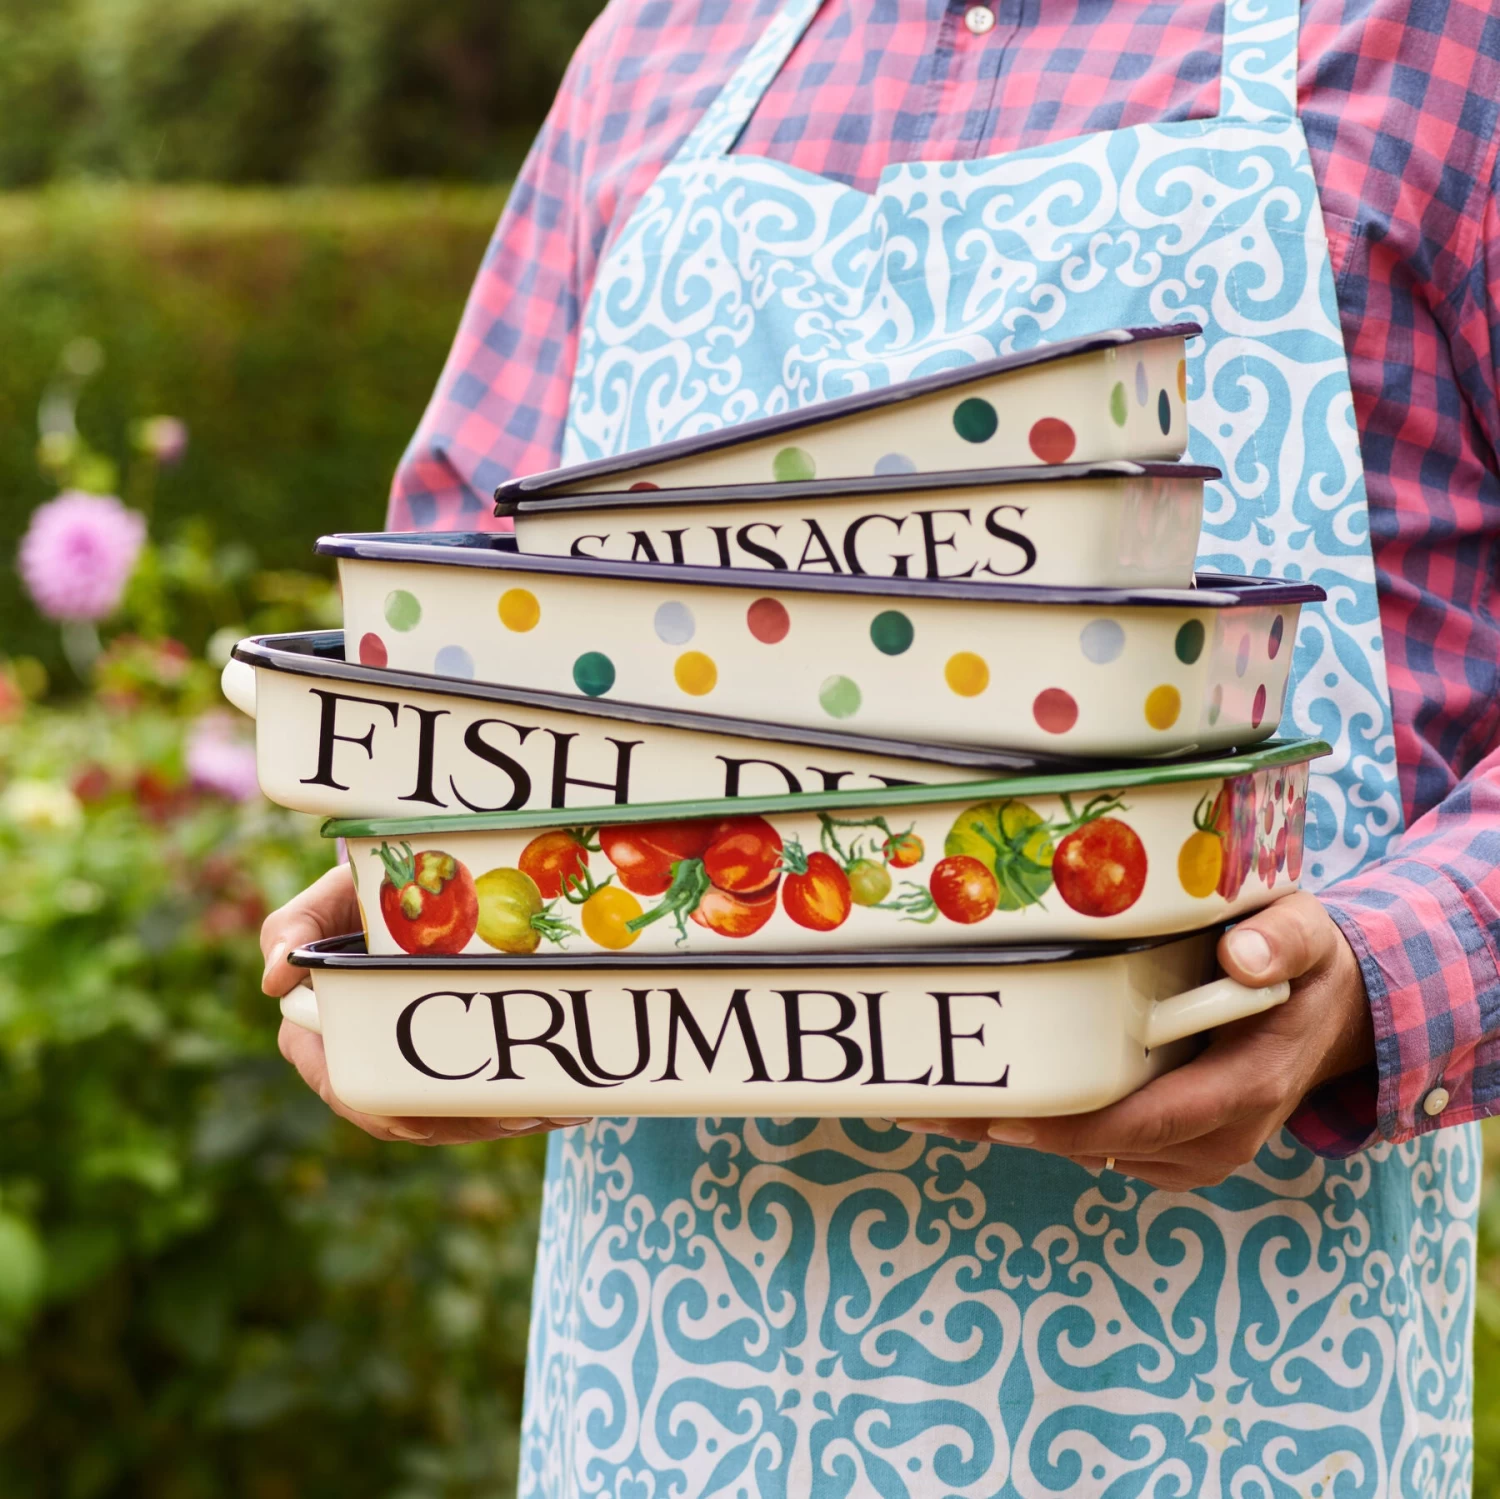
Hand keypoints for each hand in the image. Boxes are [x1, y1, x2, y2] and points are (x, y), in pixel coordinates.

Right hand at [260, 864, 586, 1145]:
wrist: (414, 882)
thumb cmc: (362, 889)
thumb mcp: (328, 896)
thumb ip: (294, 925)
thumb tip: (273, 977)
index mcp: (322, 1034)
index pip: (348, 1090)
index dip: (388, 1114)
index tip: (430, 1120)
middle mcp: (369, 1056)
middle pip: (418, 1116)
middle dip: (470, 1124)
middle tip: (524, 1113)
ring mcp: (417, 1060)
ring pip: (460, 1113)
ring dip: (510, 1118)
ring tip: (562, 1108)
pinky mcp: (458, 1055)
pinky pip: (488, 1094)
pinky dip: (530, 1100)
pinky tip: (572, 1101)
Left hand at [895, 892, 1373, 1189]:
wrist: (1333, 1017)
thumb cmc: (1307, 967)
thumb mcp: (1307, 936)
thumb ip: (1282, 940)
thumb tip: (1242, 954)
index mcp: (1248, 1087)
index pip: (1149, 1120)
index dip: (1074, 1124)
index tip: (1003, 1114)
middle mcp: (1223, 1136)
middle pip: (1105, 1145)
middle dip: (1020, 1128)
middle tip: (934, 1107)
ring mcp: (1200, 1151)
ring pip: (1097, 1153)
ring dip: (1026, 1130)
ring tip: (940, 1103)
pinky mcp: (1179, 1148)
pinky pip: (1106, 1145)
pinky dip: (1054, 1125)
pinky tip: (998, 1096)